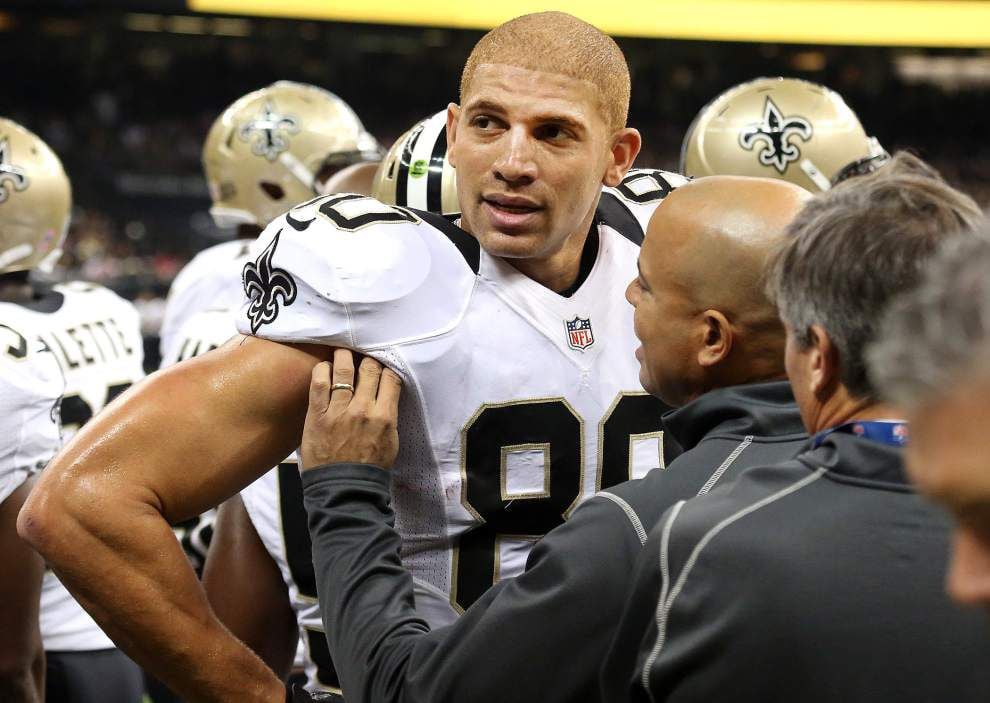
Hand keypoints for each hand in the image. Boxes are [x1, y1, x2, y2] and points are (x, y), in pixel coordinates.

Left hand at [300, 348, 401, 469]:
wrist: (345, 489)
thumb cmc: (370, 468)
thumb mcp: (390, 441)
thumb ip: (388, 415)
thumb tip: (386, 395)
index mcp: (385, 416)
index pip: (390, 377)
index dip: (386, 367)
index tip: (382, 366)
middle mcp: (364, 409)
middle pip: (369, 369)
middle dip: (368, 360)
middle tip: (363, 358)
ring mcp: (339, 410)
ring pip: (344, 370)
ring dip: (344, 357)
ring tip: (343, 353)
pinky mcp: (318, 415)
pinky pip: (319, 383)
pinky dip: (322, 370)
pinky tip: (324, 367)